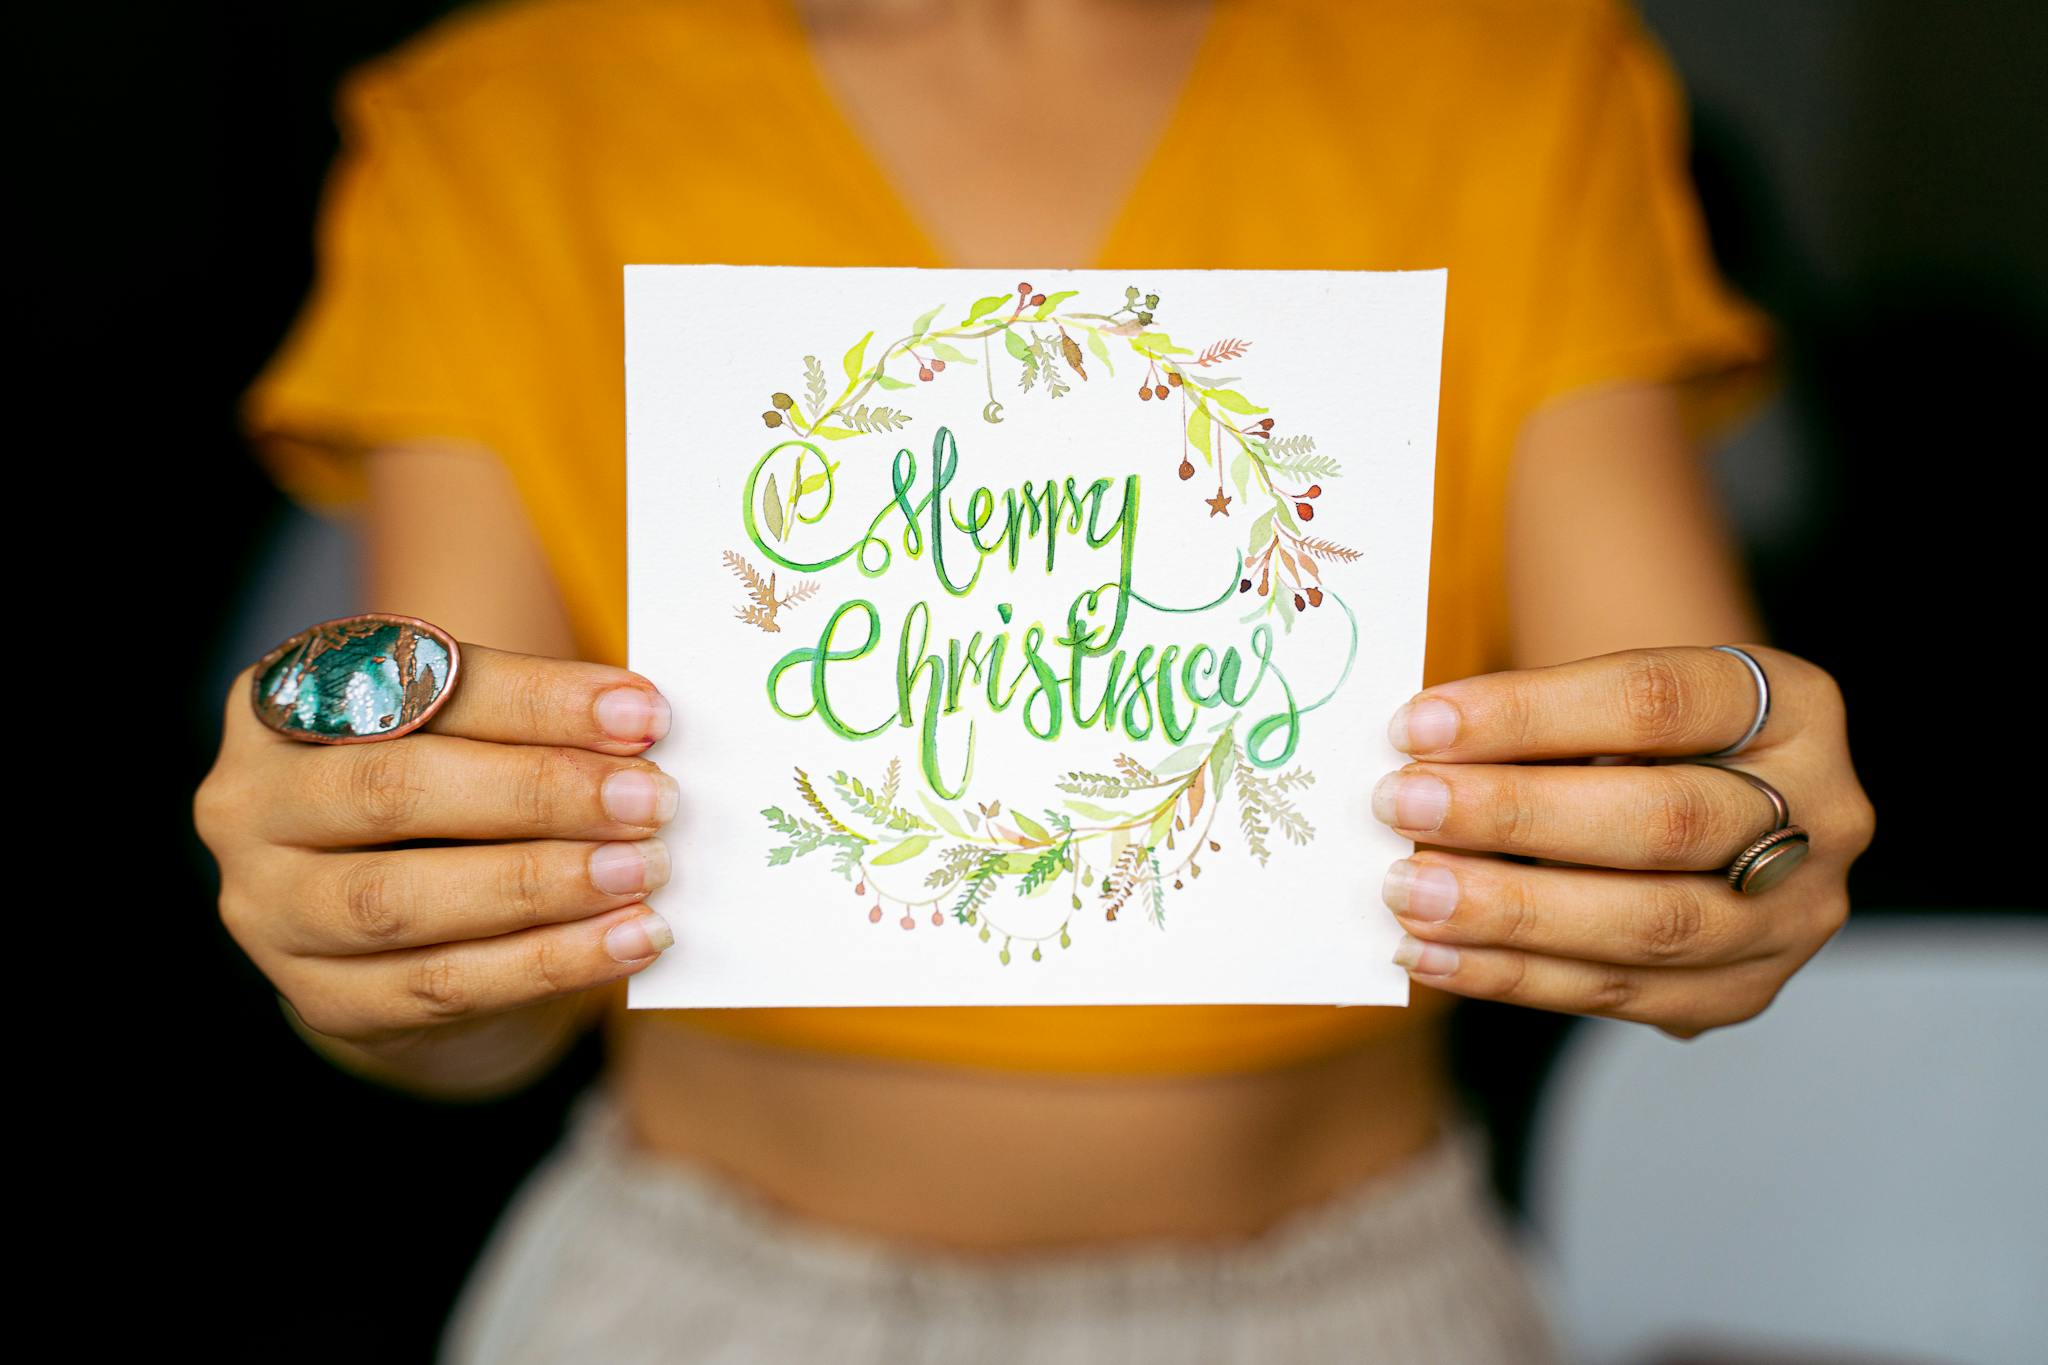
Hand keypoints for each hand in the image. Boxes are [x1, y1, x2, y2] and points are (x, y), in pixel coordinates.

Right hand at [196, 645, 677, 1049]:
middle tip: (651, 798)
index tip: (642, 712)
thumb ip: (531, 722)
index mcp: (282, 699)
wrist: (406, 925)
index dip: (535, 699)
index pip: (411, 684)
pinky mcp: (320, 997)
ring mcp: (269, 908)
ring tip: (645, 870)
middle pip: (394, 791)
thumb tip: (641, 725)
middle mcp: (249, 801)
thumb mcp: (471, 736)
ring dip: (542, 883)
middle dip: (539, 792)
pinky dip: (546, 961)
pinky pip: (440, 983)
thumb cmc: (451, 795)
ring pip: (404, 899)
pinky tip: (625, 939)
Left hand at [1373, 646, 1873, 1036]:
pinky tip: (1430, 954)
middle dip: (1516, 816)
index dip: (1528, 712)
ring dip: (1509, 912)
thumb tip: (1410, 758)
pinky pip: (1619, 993)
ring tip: (1406, 892)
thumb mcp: (1613, 701)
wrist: (1709, 799)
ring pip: (1650, 924)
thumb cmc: (1637, 737)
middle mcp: (1824, 812)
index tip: (1419, 723)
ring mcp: (1796, 915)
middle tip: (1403, 807)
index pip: (1654, 700)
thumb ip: (1535, 725)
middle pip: (1663, 820)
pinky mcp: (1743, 991)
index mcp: (1796, 706)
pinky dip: (1511, 975)